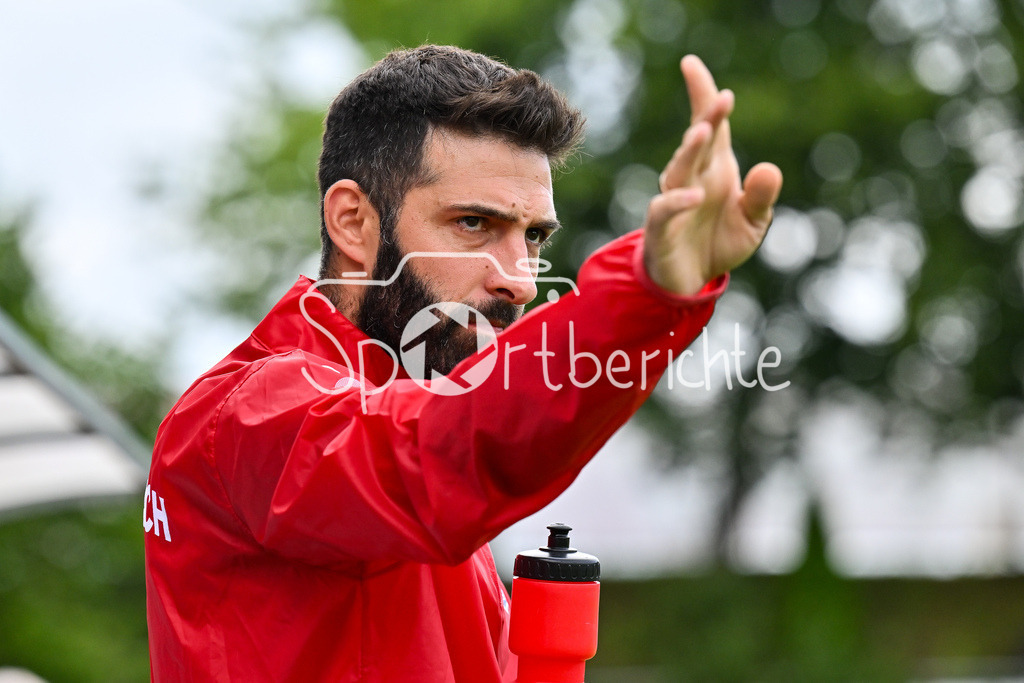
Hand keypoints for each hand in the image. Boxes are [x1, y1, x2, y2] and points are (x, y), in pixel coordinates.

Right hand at [642, 55, 782, 295]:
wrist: (690, 283)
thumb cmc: (719, 243)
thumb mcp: (753, 222)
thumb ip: (762, 196)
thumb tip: (768, 168)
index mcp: (715, 169)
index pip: (709, 126)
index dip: (702, 96)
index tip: (691, 65)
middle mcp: (692, 178)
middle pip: (698, 143)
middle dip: (707, 119)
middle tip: (721, 98)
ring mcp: (674, 201)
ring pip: (679, 170)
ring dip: (691, 151)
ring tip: (703, 133)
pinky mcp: (661, 229)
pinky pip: (665, 210)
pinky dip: (678, 201)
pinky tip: (695, 195)